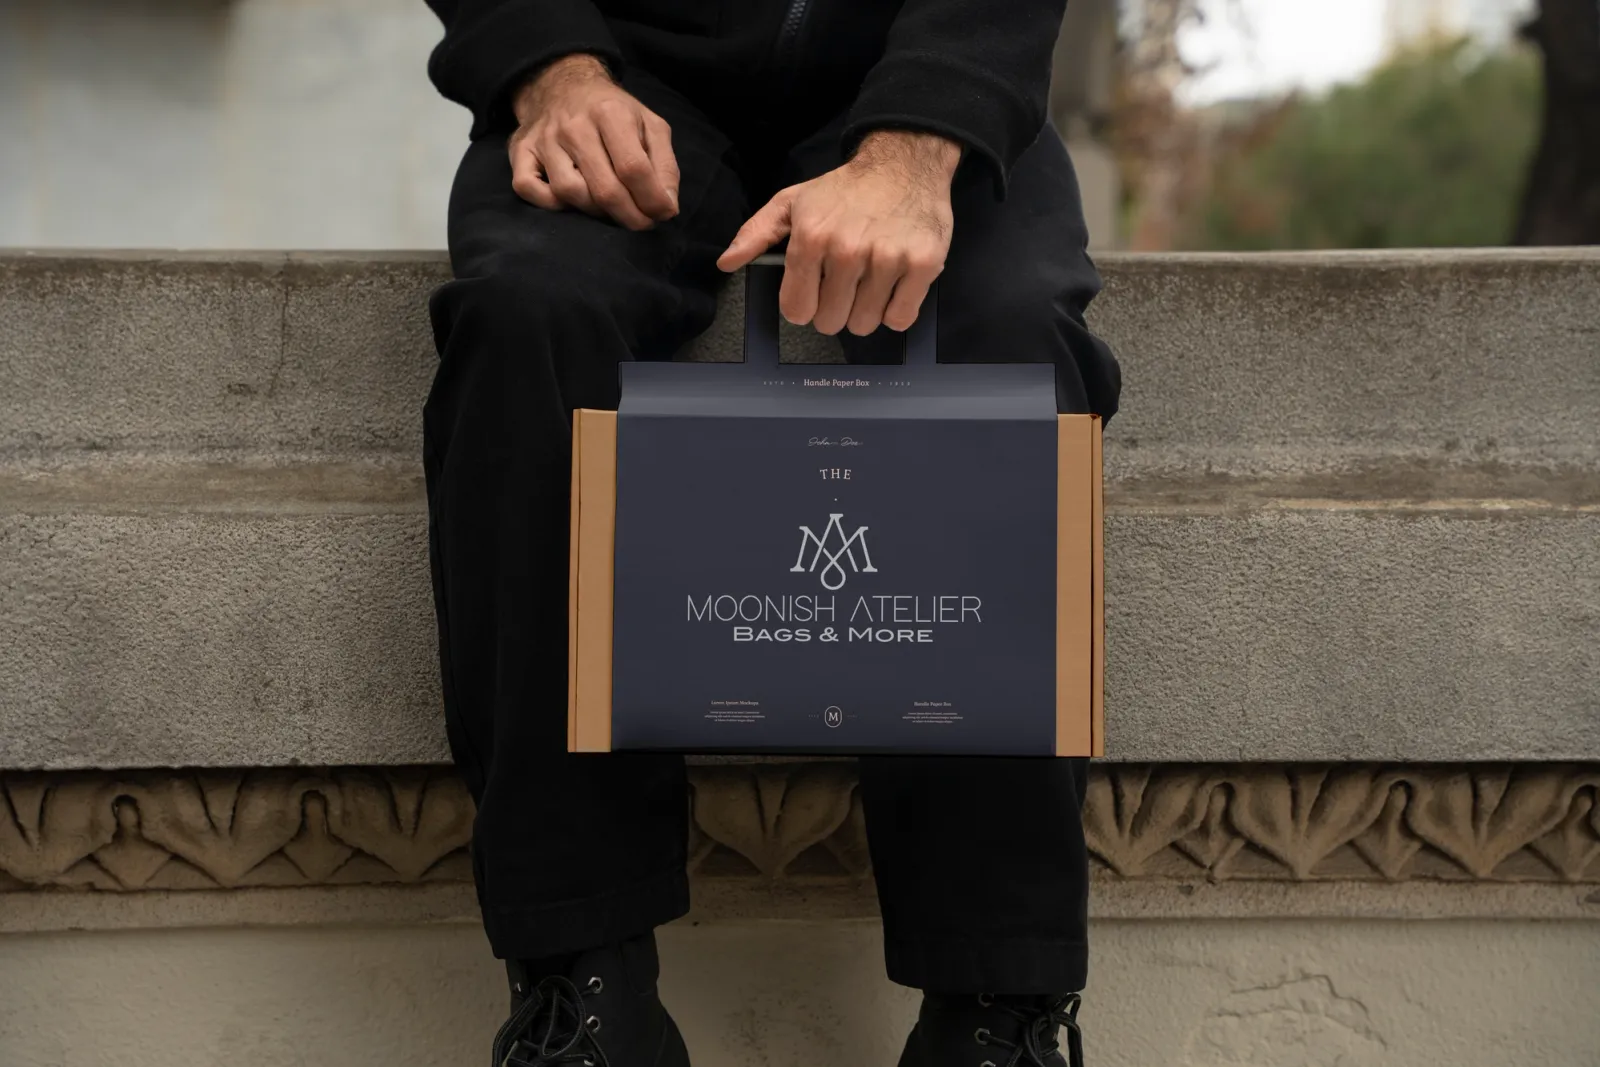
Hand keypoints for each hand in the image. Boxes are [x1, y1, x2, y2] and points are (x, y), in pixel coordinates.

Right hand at [508, 54, 678, 230]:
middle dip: (629, 216)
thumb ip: (665, 166)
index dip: (651, 201)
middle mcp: (574, 125)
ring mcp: (544, 138)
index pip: (634, 168)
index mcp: (611, 113)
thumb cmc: (613, 113)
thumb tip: (667, 208)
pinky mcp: (521, 150)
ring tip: (609, 208)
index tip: (661, 214)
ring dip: (594, 211)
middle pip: (604, 188)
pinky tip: (570, 201)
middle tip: (641, 222)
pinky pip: (528, 188)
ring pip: (569, 193)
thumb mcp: (650, 126)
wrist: (562, 84)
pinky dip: (549, 203)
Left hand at [717, 130, 960, 334]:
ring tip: (871, 281)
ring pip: (865, 324)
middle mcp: (847, 250)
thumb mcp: (792, 202)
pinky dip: (896, 310)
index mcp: (811, 237)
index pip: (797, 310)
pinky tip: (893, 286)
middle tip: (846, 284)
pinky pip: (900, 318)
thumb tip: (726, 263)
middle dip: (835, 309)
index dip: (804, 306)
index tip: (814, 292)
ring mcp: (887, 258)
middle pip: (831, 322)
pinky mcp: (923, 265)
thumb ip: (756, 234)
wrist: (904, 163)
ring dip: (866, 311)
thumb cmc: (844, 190)